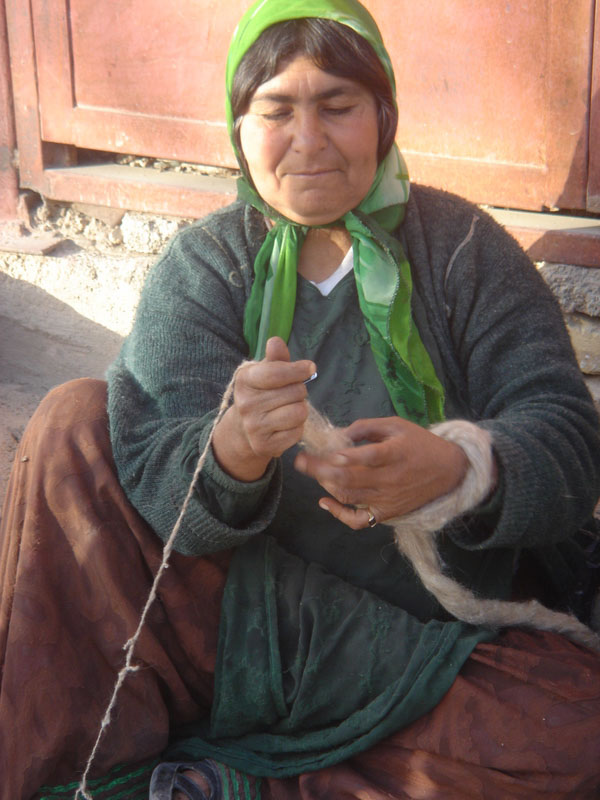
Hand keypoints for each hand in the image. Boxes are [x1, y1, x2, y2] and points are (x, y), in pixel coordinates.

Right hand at [212, 337, 315, 480]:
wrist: (244, 429)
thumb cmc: (261, 393)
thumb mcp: (265, 371)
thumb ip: (276, 357)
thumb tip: (276, 342)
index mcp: (244, 380)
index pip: (276, 373)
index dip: (298, 369)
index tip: (310, 368)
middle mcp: (245, 404)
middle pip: (295, 392)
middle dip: (299, 391)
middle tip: (290, 394)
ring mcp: (253, 427)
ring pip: (299, 412)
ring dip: (301, 409)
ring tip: (289, 408)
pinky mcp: (264, 445)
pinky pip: (297, 432)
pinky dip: (297, 428)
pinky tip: (286, 425)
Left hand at [294, 416, 468, 529]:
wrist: (448, 471)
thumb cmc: (419, 444)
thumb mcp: (397, 425)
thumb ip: (368, 427)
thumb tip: (340, 434)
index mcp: (395, 454)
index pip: (368, 457)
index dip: (346, 456)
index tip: (326, 452)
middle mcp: (390, 479)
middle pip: (349, 479)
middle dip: (320, 470)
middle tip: (301, 461)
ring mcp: (386, 499)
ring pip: (348, 496)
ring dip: (325, 485)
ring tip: (313, 471)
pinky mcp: (385, 513)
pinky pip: (357, 520)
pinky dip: (338, 514)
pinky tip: (324, 501)